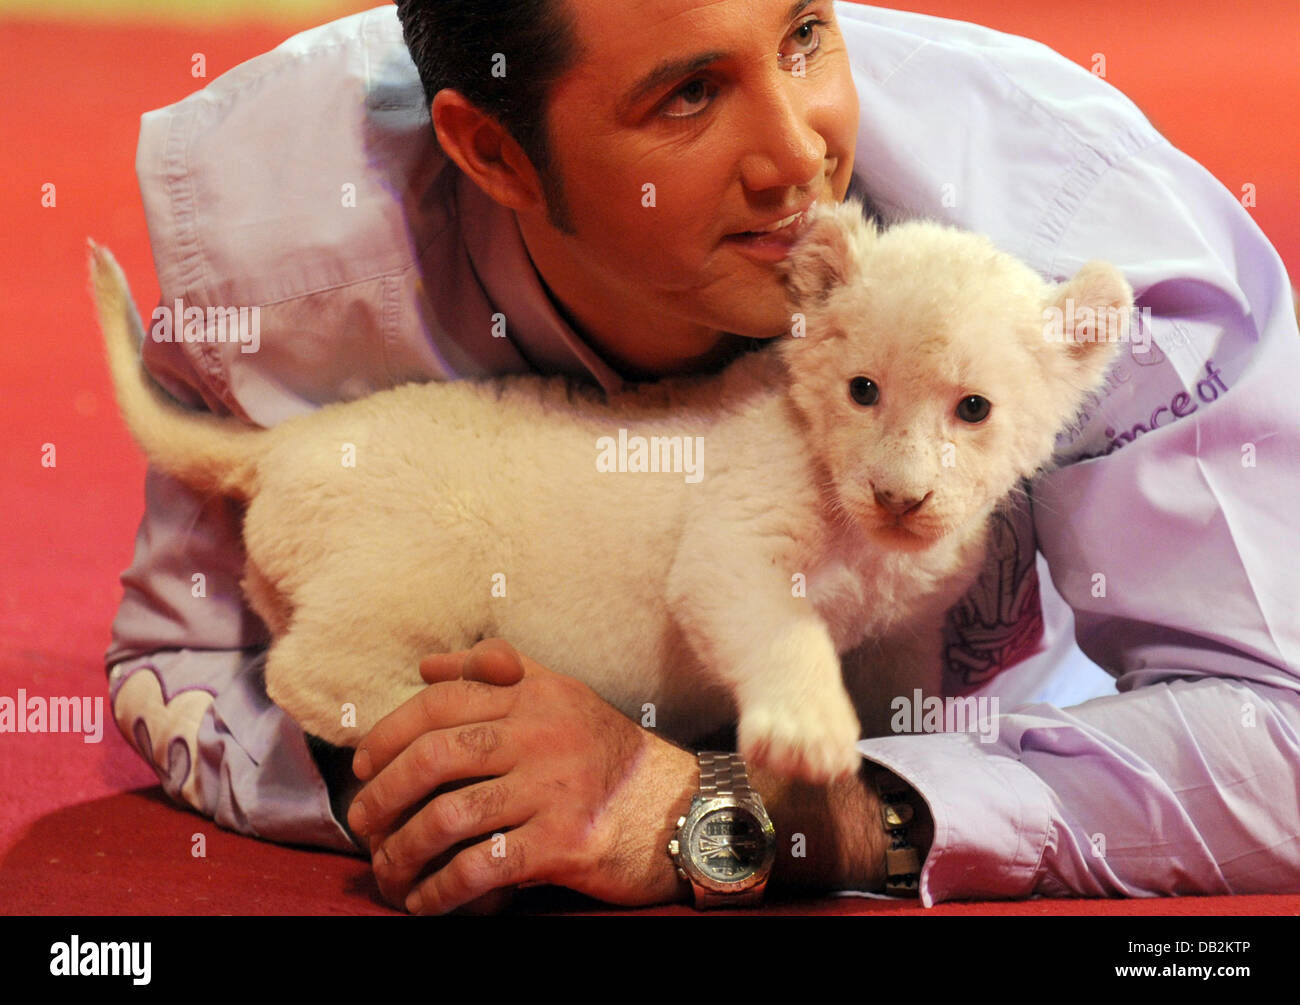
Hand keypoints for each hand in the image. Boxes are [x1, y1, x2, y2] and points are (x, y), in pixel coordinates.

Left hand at [346, 637, 698, 913]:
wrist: (677, 807)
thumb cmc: (605, 753)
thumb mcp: (559, 696)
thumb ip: (497, 674)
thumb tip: (427, 666)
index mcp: (533, 694)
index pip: (440, 702)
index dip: (388, 733)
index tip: (363, 765)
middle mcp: (541, 734)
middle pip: (434, 757)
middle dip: (383, 794)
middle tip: (364, 823)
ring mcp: (553, 789)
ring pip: (448, 817)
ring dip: (403, 851)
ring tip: (388, 869)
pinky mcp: (563, 843)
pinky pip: (482, 868)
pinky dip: (440, 891)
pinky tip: (425, 901)